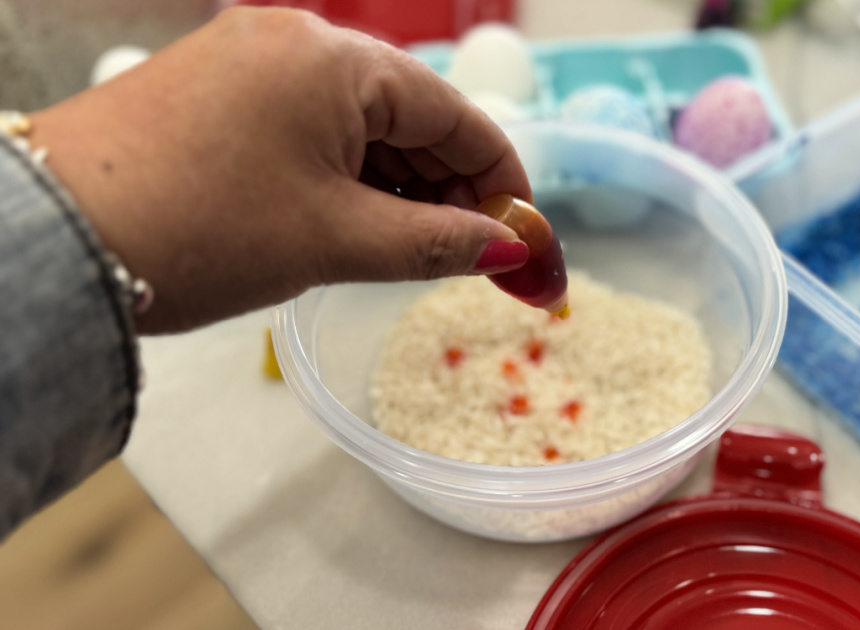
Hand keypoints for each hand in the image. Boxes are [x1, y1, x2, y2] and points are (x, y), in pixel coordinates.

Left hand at [29, 7, 531, 333]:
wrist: (54, 238)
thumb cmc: (201, 229)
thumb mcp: (337, 239)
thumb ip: (437, 243)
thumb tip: (505, 253)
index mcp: (336, 60)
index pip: (455, 117)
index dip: (502, 182)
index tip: (523, 238)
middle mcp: (294, 42)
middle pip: (408, 116)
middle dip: (448, 188)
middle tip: (470, 257)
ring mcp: (247, 60)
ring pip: (356, 123)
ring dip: (396, 186)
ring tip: (411, 250)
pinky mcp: (213, 89)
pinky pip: (307, 125)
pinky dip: (343, 174)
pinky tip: (353, 221)